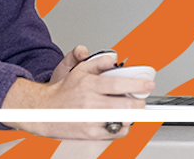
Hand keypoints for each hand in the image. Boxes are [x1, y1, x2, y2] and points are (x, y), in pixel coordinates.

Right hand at [3, 46, 149, 139]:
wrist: (44, 110)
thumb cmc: (64, 91)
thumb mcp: (78, 70)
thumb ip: (98, 62)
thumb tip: (114, 59)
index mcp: (89, 85)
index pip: (119, 84)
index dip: (138, 85)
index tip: (148, 85)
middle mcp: (90, 102)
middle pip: (127, 105)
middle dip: (138, 103)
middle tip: (138, 100)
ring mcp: (91, 119)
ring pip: (125, 120)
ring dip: (130, 115)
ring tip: (125, 110)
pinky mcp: (92, 133)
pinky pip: (118, 132)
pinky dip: (123, 126)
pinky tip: (117, 120)